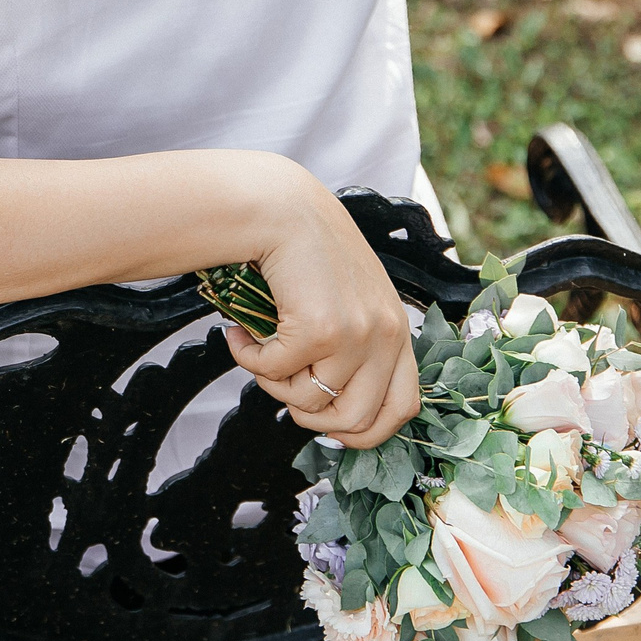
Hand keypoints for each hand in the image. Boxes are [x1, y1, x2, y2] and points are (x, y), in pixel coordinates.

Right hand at [225, 181, 421, 449]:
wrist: (284, 209)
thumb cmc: (310, 253)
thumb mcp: (353, 301)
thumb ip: (355, 347)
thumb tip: (325, 408)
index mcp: (398, 331)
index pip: (402, 409)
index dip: (364, 431)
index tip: (329, 427)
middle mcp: (386, 336)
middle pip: (354, 419)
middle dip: (309, 417)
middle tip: (282, 391)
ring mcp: (356, 335)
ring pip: (307, 400)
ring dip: (272, 383)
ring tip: (258, 350)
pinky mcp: (319, 329)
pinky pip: (274, 372)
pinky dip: (248, 358)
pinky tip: (239, 335)